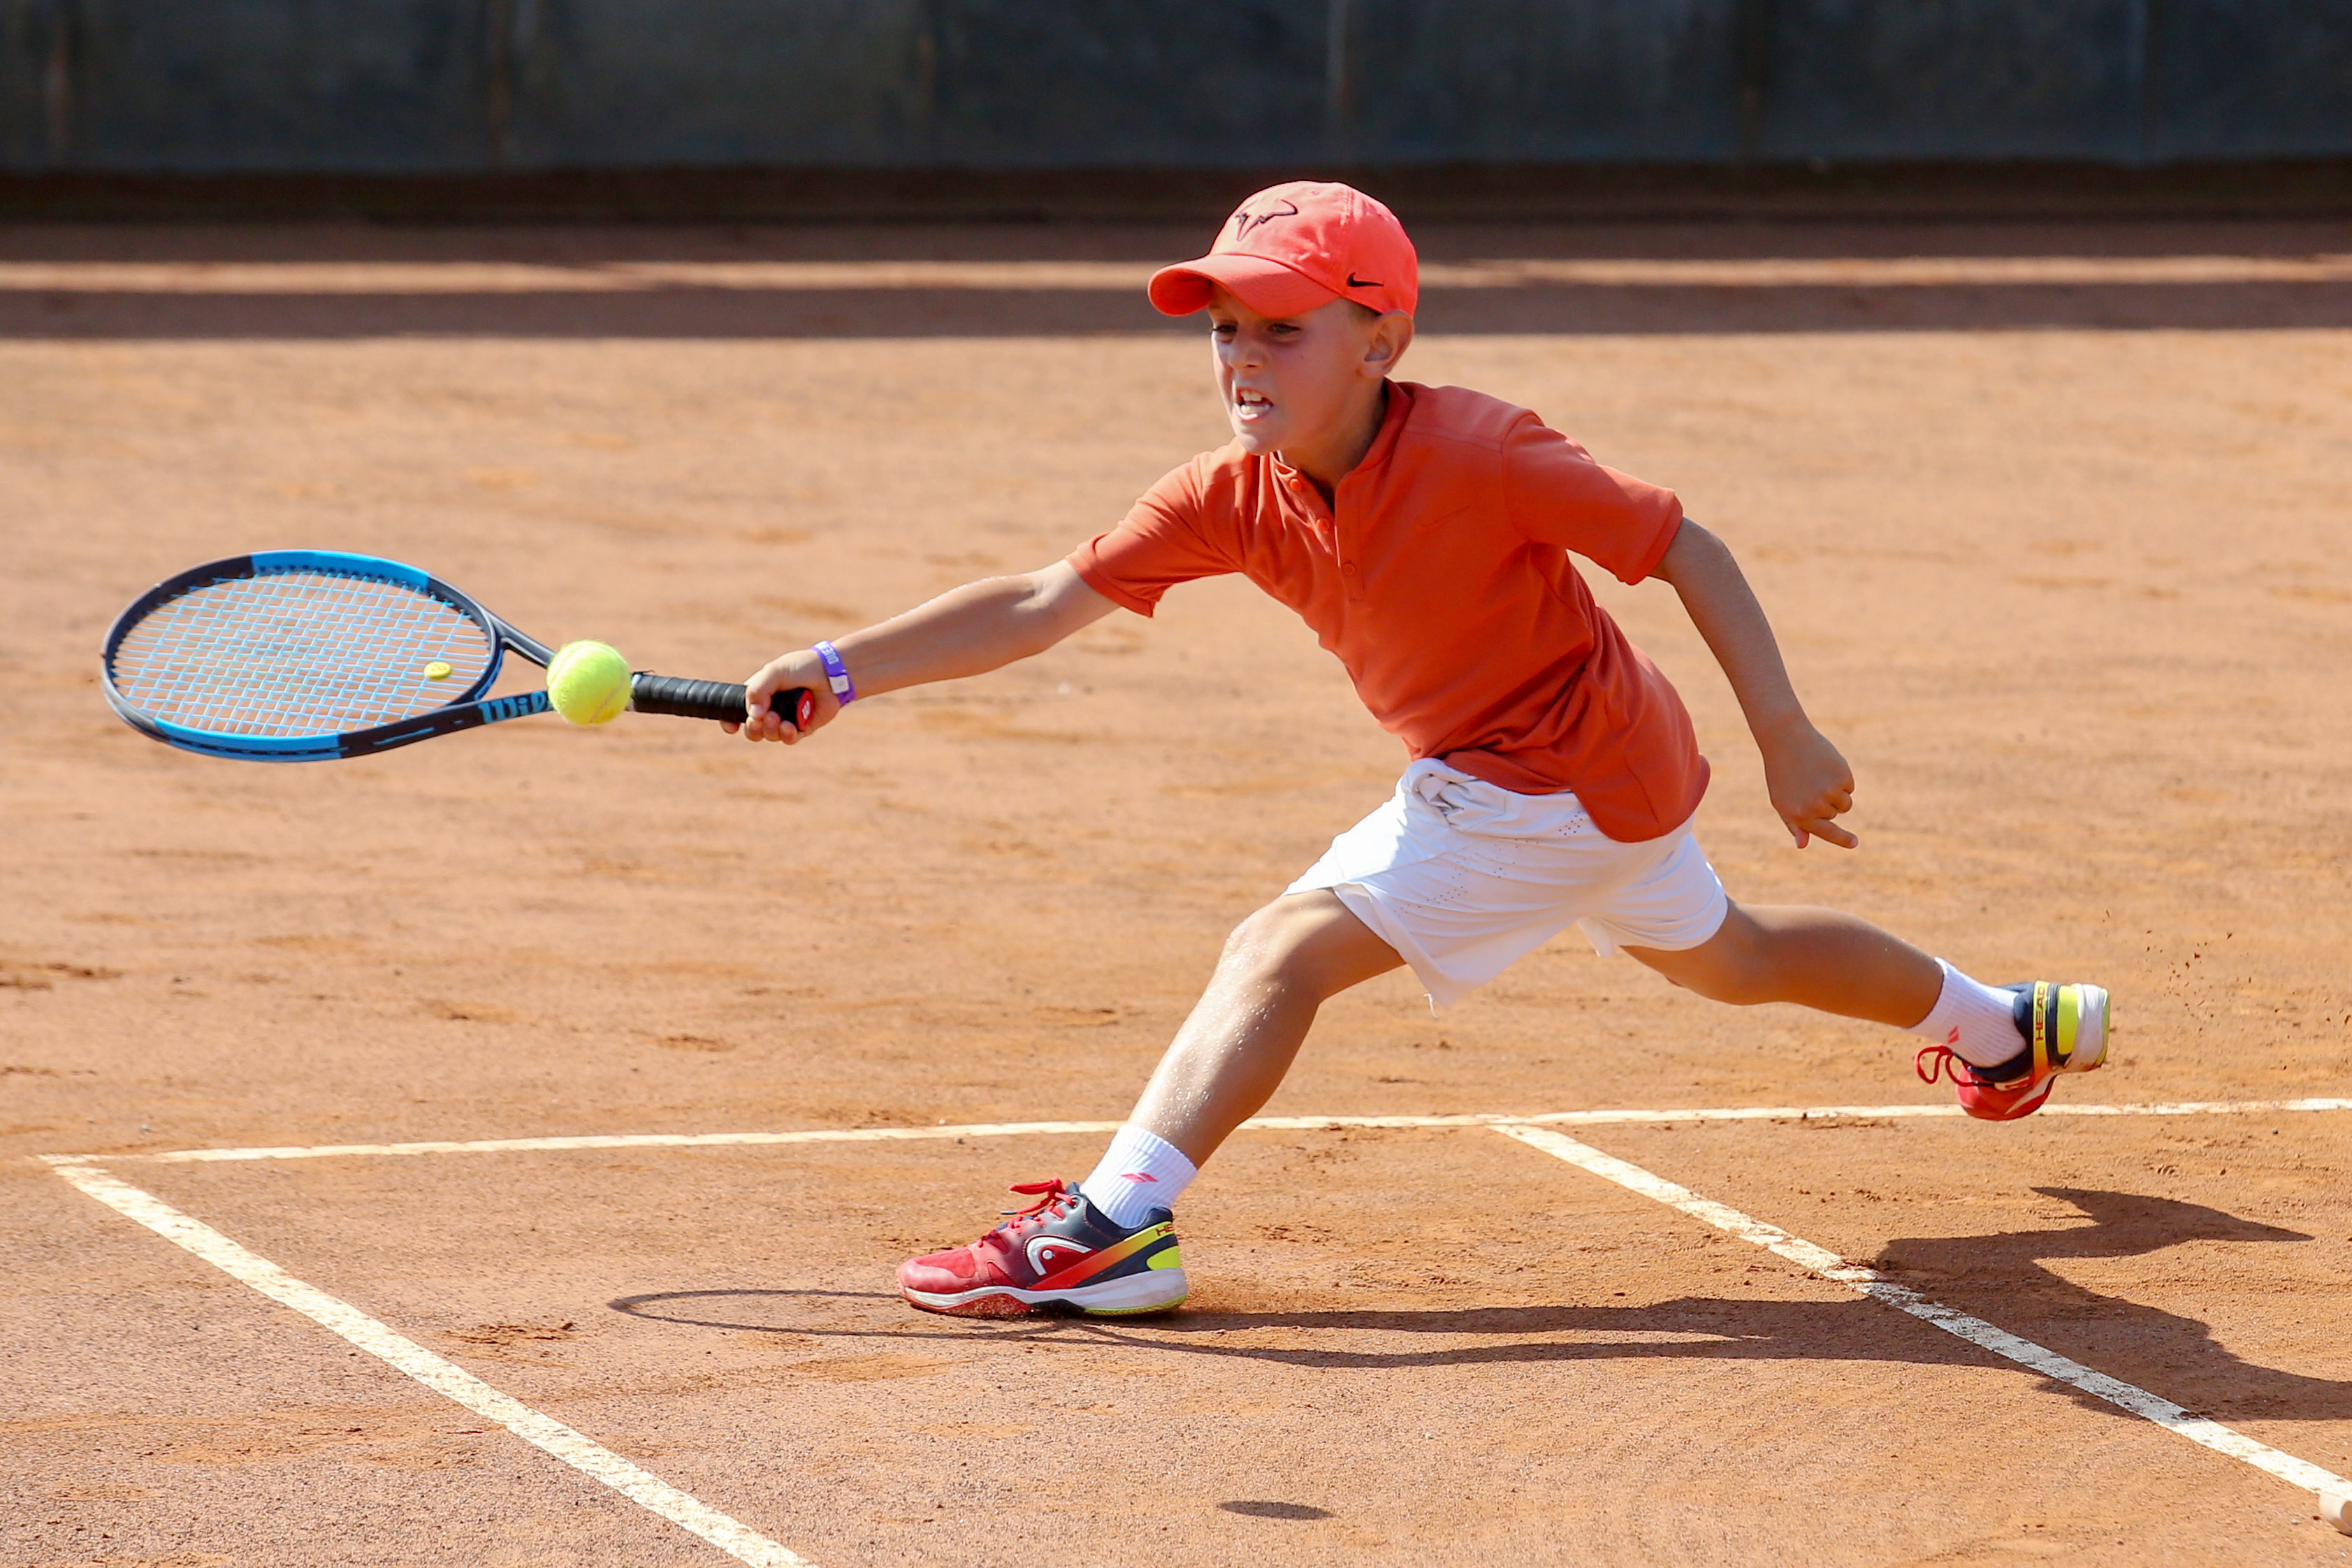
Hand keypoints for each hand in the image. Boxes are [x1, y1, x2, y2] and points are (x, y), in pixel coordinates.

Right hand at [722, 648, 841, 743]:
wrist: (830, 672)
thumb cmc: (801, 668)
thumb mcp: (774, 672)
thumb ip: (758, 690)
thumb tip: (752, 715)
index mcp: (759, 694)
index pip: (737, 711)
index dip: (730, 722)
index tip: (731, 727)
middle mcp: (770, 709)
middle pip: (752, 730)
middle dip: (752, 729)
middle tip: (758, 721)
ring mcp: (786, 719)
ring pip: (770, 736)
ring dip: (770, 730)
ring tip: (777, 718)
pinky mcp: (802, 727)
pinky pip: (789, 739)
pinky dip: (786, 735)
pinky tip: (789, 727)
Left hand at [1760, 720, 1857, 848]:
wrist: (1786, 740)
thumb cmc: (1781, 773)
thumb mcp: (1782, 801)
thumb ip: (1794, 824)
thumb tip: (1802, 845)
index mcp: (1799, 815)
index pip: (1827, 833)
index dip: (1843, 839)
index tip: (1855, 843)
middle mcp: (1815, 807)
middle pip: (1835, 814)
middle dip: (1827, 803)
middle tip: (1809, 784)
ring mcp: (1830, 792)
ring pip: (1845, 803)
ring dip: (1837, 793)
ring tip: (1817, 776)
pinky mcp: (1842, 776)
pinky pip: (1849, 787)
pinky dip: (1841, 778)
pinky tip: (1824, 766)